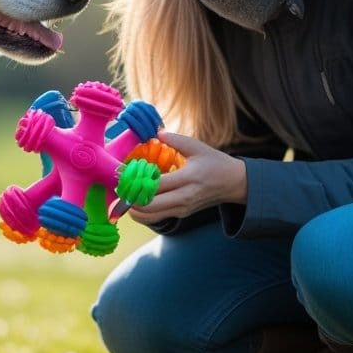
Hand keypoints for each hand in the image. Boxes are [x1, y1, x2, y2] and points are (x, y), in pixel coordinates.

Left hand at [126, 131, 246, 224]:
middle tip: (120, 188)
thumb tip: (156, 133)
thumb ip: (176, 140)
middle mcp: (184, 197)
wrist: (233, 183)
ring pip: (150, 216)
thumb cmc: (214, 162)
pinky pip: (156, 218)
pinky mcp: (181, 214)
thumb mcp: (198, 147)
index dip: (137, 182)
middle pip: (149, 206)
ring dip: (134, 209)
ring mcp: (182, 208)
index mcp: (187, 178)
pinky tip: (135, 202)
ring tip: (124, 196)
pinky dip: (142, 213)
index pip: (156, 185)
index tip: (124, 174)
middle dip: (130, 199)